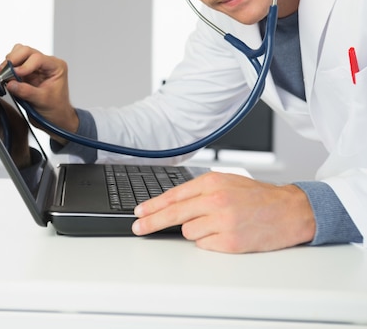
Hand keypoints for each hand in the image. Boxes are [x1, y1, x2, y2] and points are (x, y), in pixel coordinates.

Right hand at [1, 44, 78, 143]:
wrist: (56, 118)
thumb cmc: (56, 109)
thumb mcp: (43, 102)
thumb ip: (26, 92)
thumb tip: (11, 84)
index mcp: (56, 67)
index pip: (38, 58)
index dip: (25, 65)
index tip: (15, 74)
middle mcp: (46, 64)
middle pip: (26, 51)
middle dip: (13, 60)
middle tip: (3, 72)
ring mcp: (35, 67)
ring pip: (19, 54)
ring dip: (9, 63)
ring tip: (4, 76)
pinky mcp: (26, 73)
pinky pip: (14, 64)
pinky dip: (7, 69)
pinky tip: (5, 78)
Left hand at [132, 171, 315, 252]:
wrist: (288, 210)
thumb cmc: (258, 196)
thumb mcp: (228, 182)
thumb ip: (201, 190)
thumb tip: (172, 203)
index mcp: (213, 182)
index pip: (174, 195)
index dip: (153, 206)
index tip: (139, 212)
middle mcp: (215, 200)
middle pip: (173, 214)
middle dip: (152, 222)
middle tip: (138, 228)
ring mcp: (222, 222)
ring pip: (188, 232)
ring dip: (195, 231)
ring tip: (216, 223)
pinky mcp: (230, 242)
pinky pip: (204, 245)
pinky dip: (209, 241)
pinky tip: (225, 233)